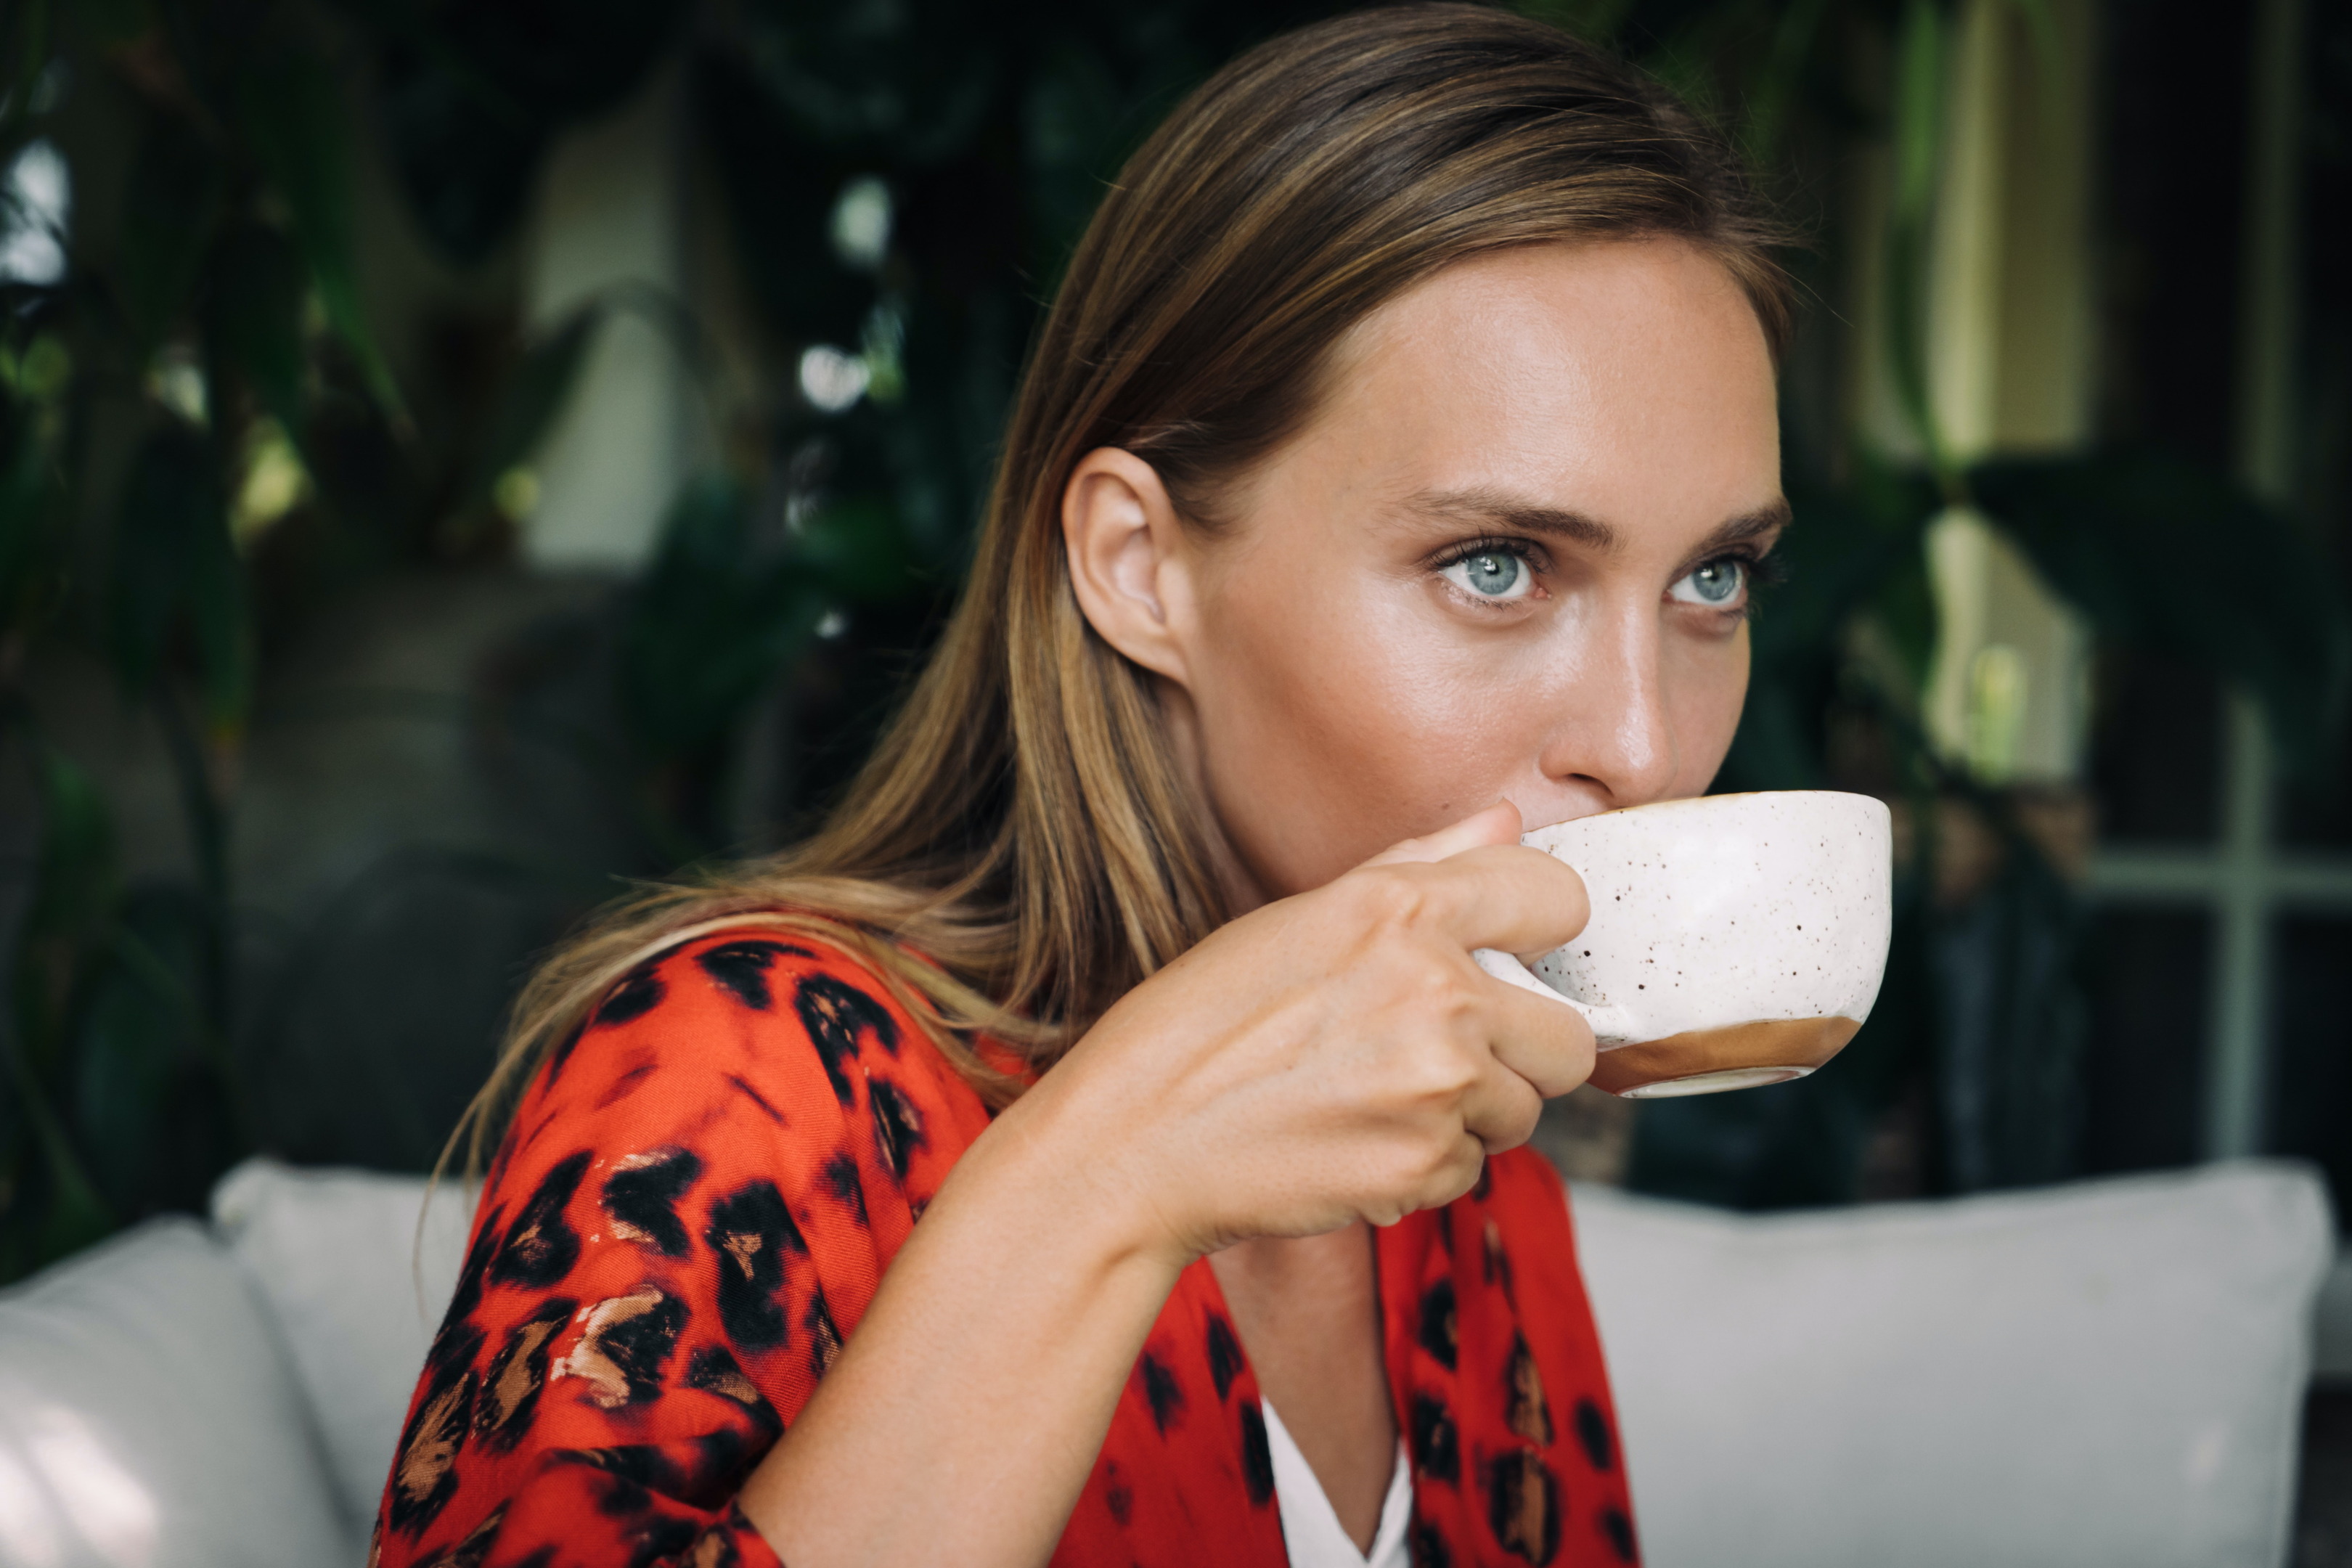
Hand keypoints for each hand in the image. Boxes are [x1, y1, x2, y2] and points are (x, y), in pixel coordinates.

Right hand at [1004, 801, 1594, 1262]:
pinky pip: (1471, 1168)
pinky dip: (1423, 1165)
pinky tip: (1353, 1143)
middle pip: (1571, 1035)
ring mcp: (1438, 1085)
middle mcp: (1437, 991)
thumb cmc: (1198, 1025)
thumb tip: (1505, 822)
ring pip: (1524, 1110)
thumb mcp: (1301, 916)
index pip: (1557, 898)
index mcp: (1401, 908)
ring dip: (1470, 1114)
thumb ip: (1419, 865)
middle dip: (1521, 1053)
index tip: (1510, 959)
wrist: (1134, 1142)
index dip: (1539, 934)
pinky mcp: (1425, 1167)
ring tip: (1376, 1099)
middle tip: (1441, 1055)